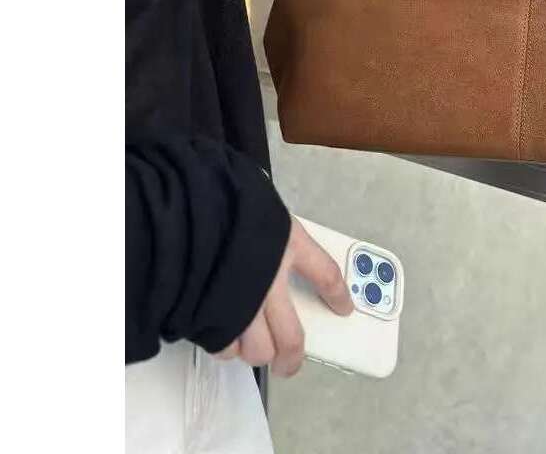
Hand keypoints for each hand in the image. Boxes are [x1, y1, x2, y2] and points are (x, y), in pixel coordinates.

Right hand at [212, 217, 352, 377]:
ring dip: (256, 353)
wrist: (182, 208)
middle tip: (289, 364)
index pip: (326, 275)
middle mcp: (270, 280)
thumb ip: (271, 235)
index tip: (344, 308)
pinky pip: (223, 346)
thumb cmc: (223, 201)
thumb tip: (275, 253)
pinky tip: (224, 334)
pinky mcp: (211, 317)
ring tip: (252, 347)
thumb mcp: (261, 207)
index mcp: (287, 244)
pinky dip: (226, 345)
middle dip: (291, 358)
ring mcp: (241, 302)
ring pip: (257, 351)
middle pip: (291, 338)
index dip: (337, 295)